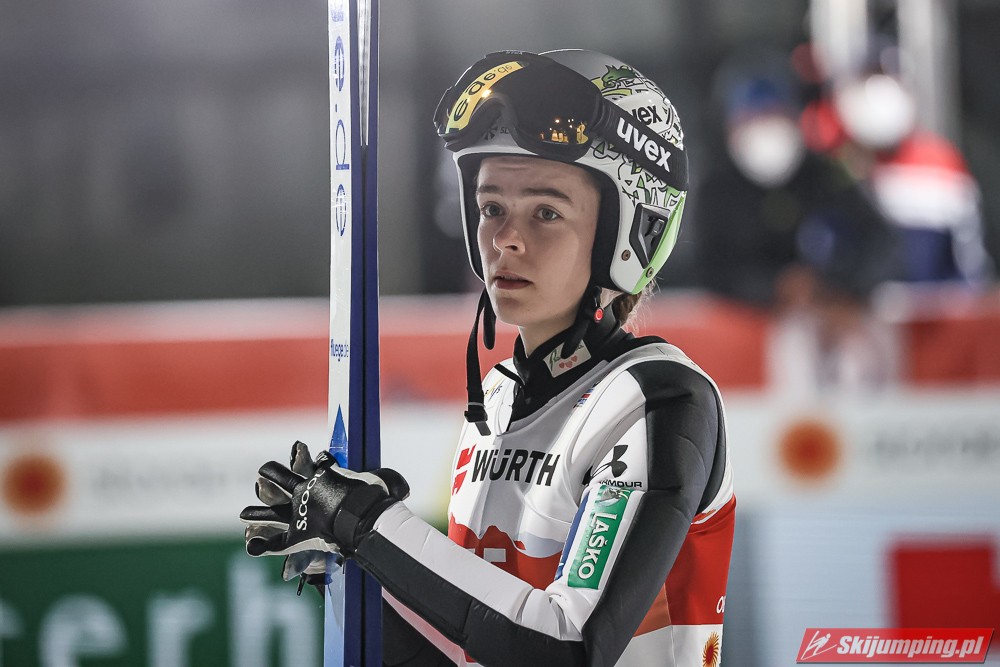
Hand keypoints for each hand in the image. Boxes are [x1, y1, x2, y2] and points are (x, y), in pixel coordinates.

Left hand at [240, 441, 408, 585]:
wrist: (364, 518)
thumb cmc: (376, 497)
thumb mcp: (385, 481)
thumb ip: (389, 481)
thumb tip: (402, 487)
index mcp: (321, 474)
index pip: (308, 461)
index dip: (302, 457)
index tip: (300, 451)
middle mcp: (303, 490)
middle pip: (276, 477)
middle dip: (269, 478)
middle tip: (263, 480)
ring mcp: (296, 512)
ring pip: (268, 510)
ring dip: (256, 512)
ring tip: (245, 513)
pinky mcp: (296, 534)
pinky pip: (274, 542)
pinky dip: (263, 544)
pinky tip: (252, 545)